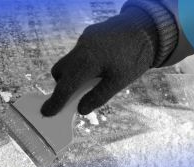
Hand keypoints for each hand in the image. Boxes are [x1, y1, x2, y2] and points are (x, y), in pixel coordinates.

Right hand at [41, 7, 157, 115]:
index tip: (46, 112)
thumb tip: (81, 110)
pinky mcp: (89, 35)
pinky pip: (78, 52)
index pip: (65, 86)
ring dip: (73, 73)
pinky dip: (82, 63)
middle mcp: (80, 49)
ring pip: (69, 61)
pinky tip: (100, 64)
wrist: (147, 27)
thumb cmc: (134, 56)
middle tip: (75, 96)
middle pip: (59, 72)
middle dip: (62, 85)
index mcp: (87, 62)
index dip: (55, 102)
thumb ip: (98, 96)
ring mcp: (84, 40)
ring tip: (93, 79)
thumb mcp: (119, 81)